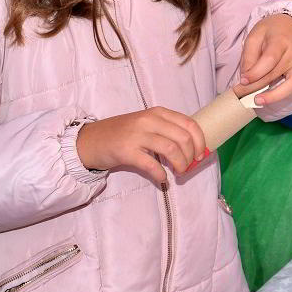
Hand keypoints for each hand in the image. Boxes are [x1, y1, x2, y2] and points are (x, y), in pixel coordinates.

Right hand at [76, 107, 206, 183]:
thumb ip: (167, 130)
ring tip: (178, 173)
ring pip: (171, 150)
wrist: (90, 140)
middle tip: (188, 167)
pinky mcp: (126, 151)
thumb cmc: (123, 134)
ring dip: (180, 165)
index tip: (201, 154)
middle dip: (191, 156)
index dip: (200, 141)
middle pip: (183, 138)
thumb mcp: (147, 124)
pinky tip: (162, 178)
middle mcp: (149, 120)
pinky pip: (152, 165)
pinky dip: (161, 174)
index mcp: (158, 113)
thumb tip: (193, 147)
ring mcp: (137, 135)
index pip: (190, 123)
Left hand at [238, 14, 291, 104]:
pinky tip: (285, 96)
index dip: (255, 73)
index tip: (242, 81)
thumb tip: (246, 79)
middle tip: (241, 94)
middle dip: (257, 87)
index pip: (269, 60)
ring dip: (275, 96)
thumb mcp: (255, 36)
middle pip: (276, 74)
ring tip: (259, 101)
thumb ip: (249, 56)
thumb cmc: (271, 31)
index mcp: (281, 41)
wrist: (291, 25)